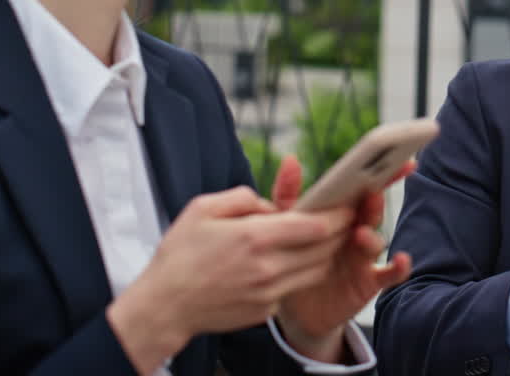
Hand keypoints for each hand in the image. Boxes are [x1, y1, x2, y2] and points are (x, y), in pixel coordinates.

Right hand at [107, 185, 351, 373]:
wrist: (165, 305)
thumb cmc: (180, 254)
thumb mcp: (203, 208)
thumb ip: (243, 197)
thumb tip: (271, 203)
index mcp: (254, 237)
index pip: (315, 226)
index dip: (337, 215)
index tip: (345, 205)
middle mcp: (267, 268)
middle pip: (324, 250)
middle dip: (338, 233)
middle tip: (341, 219)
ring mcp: (268, 293)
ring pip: (315, 271)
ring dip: (324, 254)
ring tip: (320, 239)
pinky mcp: (265, 311)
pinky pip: (293, 288)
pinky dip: (298, 274)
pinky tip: (288, 262)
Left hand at [274, 155, 415, 361]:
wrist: (292, 307)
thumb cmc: (292, 257)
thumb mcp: (284, 225)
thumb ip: (288, 194)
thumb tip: (291, 159)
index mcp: (339, 211)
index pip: (363, 185)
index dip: (382, 170)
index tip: (397, 154)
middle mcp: (356, 229)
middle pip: (371, 209)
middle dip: (376, 199)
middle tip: (372, 191)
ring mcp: (364, 255)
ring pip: (375, 240)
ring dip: (371, 236)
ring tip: (360, 234)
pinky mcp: (369, 281)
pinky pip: (389, 273)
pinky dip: (399, 267)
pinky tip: (401, 260)